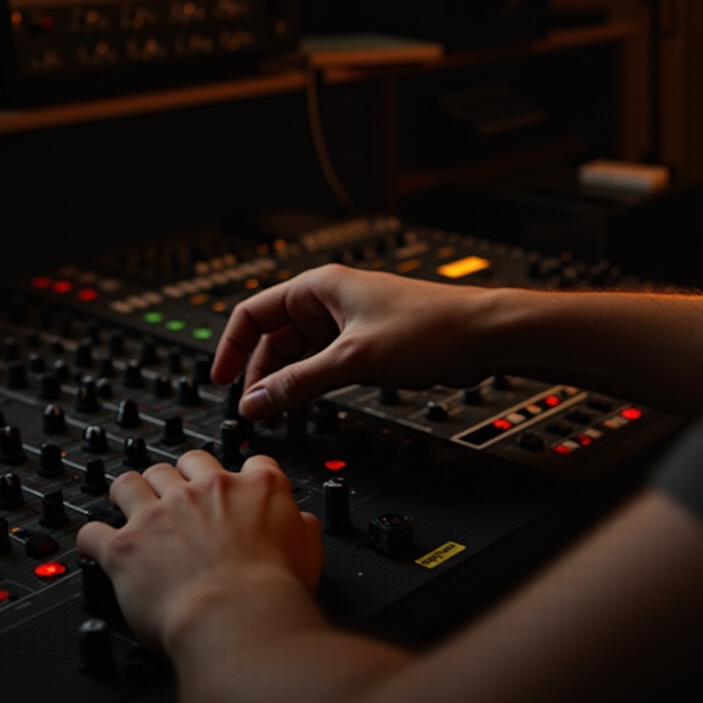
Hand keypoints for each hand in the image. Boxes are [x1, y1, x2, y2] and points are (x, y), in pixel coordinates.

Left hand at [75, 450, 322, 650]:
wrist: (236, 620)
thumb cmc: (273, 594)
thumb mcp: (308, 555)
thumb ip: (302, 528)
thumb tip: (300, 521)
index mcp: (254, 489)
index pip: (247, 461)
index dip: (235, 475)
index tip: (228, 487)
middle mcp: (205, 491)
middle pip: (183, 462)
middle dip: (177, 479)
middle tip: (175, 499)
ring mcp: (161, 514)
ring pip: (132, 481)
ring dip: (130, 493)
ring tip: (127, 507)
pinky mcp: (125, 545)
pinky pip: (94, 530)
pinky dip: (93, 540)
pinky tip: (96, 547)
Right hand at [211, 264, 497, 418]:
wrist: (482, 336)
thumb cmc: (430, 328)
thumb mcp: (353, 359)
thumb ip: (300, 382)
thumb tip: (257, 401)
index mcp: (319, 287)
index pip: (253, 312)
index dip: (232, 347)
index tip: (220, 380)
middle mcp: (329, 301)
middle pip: (273, 338)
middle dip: (260, 373)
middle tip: (254, 410)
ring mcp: (348, 323)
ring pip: (298, 354)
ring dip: (285, 383)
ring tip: (277, 414)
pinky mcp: (365, 344)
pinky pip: (322, 364)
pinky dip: (310, 384)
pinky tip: (306, 405)